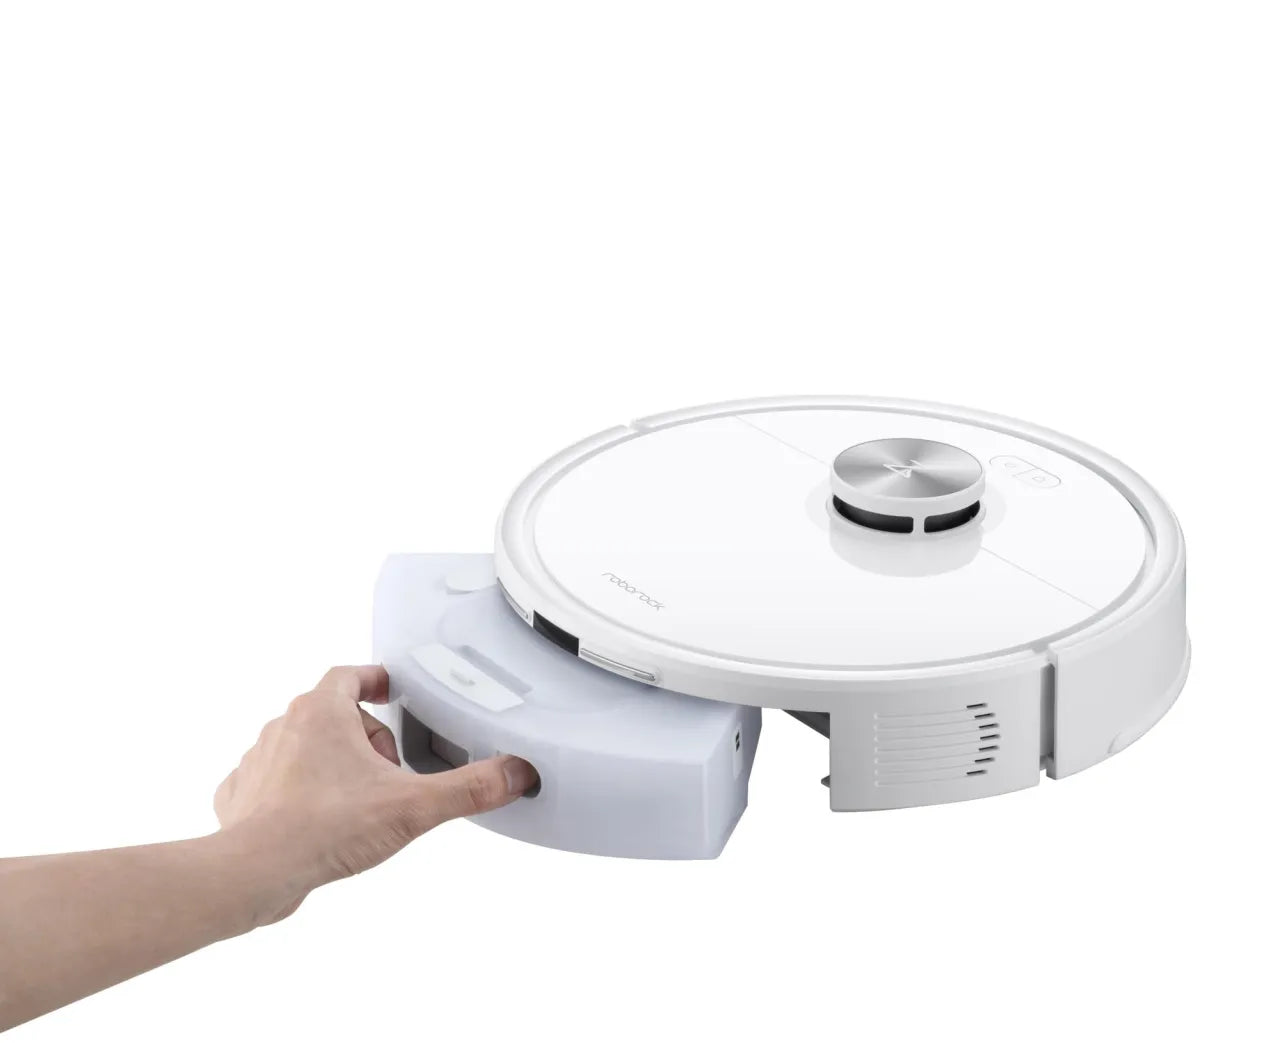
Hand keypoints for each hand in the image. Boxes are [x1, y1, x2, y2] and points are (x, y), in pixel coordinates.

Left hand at [214, 665, 537, 921]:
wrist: (256, 872)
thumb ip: (470, 788)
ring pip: (301, 748)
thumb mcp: (414, 806)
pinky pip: (270, 783)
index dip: (374, 680)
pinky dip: (292, 795)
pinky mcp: (241, 797)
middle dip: (364, 737)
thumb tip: (514, 774)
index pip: (350, 674)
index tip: (389, 688)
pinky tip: (313, 821)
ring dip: (328, 764)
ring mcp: (258, 761)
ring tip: (355, 800)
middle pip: (332, 714)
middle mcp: (285, 726)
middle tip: (389, 770)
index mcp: (322, 711)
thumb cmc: (325, 828)